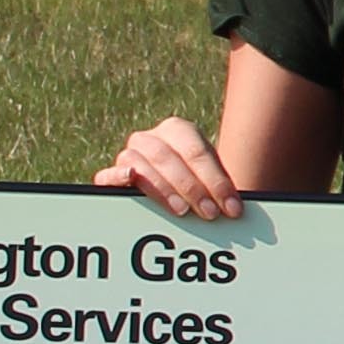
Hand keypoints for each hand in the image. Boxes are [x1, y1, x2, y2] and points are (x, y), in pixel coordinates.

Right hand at [98, 116, 241, 219]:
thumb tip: (237, 210)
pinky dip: (117, 175)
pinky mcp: (109, 177)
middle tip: (210, 213)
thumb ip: (221, 191)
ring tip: (183, 212)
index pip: (197, 152)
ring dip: (163, 189)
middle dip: (192, 188)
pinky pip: (107, 175)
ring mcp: (127, 156)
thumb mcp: (211, 183)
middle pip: (168, 157)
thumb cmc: (199, 187)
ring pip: (140, 164)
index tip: (232, 207)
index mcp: (178, 130)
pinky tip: (130, 178)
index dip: (216, 180)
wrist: (174, 191)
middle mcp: (150, 138)